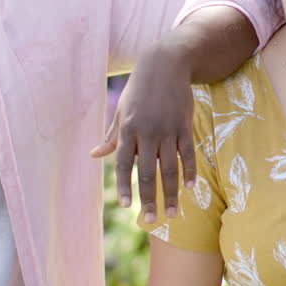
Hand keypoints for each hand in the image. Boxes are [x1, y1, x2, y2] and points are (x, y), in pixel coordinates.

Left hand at [91, 42, 195, 222]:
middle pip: (148, 171)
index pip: (124, 163)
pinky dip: (190, 171)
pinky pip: (188, 153)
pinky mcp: (185, 125)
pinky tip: (190, 188)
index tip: (125, 205)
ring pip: (170, 167)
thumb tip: (95, 155)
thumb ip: (112, 136)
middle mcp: (147, 131)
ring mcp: (168, 129)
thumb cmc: (139, 90)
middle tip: (149, 221)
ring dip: (170, 192)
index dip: (124, 184)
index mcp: (128, 129)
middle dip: (149, 198)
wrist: (165, 64)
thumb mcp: (122, 110)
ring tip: (171, 213)